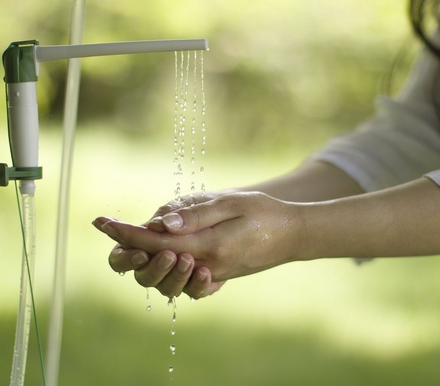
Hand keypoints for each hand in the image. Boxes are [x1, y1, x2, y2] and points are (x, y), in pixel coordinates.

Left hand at [94, 192, 305, 292]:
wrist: (293, 234)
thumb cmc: (265, 212)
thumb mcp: (232, 203)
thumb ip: (196, 214)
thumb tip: (160, 224)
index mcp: (209, 246)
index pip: (156, 241)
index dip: (126, 231)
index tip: (102, 221)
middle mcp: (207, 265)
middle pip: (156, 264)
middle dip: (131, 247)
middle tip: (115, 227)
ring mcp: (213, 274)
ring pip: (168, 275)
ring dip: (149, 258)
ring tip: (138, 239)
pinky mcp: (219, 276)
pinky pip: (186, 280)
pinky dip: (170, 269)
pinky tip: (167, 252)